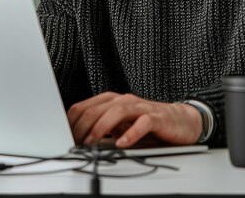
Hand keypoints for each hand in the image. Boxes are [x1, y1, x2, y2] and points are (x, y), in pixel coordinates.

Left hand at [66, 92, 201, 147]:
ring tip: (92, 143)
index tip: (64, 139)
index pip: (84, 107)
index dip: (71, 123)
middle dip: (82, 127)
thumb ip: (102, 128)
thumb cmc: (148, 124)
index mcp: (112, 101)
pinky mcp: (156, 117)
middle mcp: (124, 100)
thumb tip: (77, 140)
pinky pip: (142, 122)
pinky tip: (122, 143)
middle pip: (97, 109)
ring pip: (117, 110)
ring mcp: (140, 107)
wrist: (180, 121)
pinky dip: (130, 133)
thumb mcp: (120, 126)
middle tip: (74, 144)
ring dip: (101, 127)